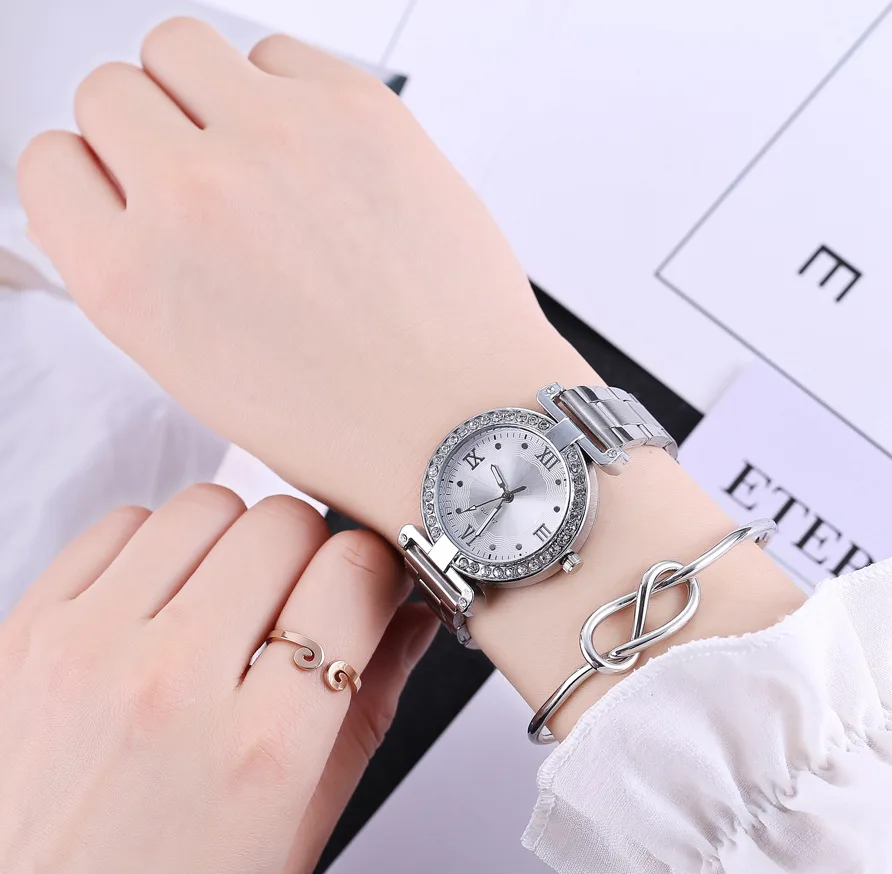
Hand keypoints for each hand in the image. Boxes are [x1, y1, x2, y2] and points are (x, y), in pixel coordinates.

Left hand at [0, 485, 437, 873]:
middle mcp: (171, 685)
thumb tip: (411, 614)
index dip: (377, 570)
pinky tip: (160, 606)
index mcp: (262, 748)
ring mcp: (89, 649)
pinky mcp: (29, 630)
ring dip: (234, 545)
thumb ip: (372, 702)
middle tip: (296, 602)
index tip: (368, 585)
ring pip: (206, 506)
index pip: (353, 575)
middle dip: (310, 554)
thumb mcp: (306, 824)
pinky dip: (158, 549)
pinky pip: (122, 522)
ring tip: (223, 605)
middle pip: (283, 524)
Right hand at [17, 17, 593, 538]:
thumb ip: (149, 275)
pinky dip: (286, 90)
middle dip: (146, 130)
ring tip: (257, 153)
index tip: (129, 185)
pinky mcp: (358, 112)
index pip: (48, 164)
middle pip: (109, 91)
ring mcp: (276, 142)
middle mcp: (191, 198)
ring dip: (204, 91)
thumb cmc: (350, 427)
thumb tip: (135, 200)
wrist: (463, 428)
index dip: (94, 177)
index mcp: (131, 282)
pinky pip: (280, 53)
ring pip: (180, 46)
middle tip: (202, 173)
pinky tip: (320, 153)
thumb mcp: (200, 374)